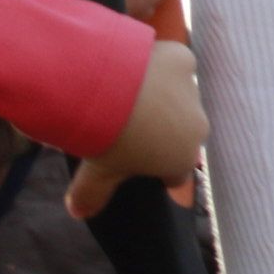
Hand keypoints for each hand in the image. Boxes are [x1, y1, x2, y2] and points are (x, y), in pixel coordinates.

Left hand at [68, 38, 204, 216]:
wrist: (100, 86)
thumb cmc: (103, 136)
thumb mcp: (96, 171)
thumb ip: (91, 194)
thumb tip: (77, 213)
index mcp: (181, 160)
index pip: (175, 171)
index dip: (155, 167)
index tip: (133, 158)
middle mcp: (196, 129)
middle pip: (181, 133)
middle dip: (160, 130)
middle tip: (124, 122)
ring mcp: (192, 93)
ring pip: (180, 98)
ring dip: (162, 97)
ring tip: (126, 90)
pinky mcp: (182, 60)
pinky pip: (176, 64)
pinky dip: (160, 65)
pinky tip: (137, 64)